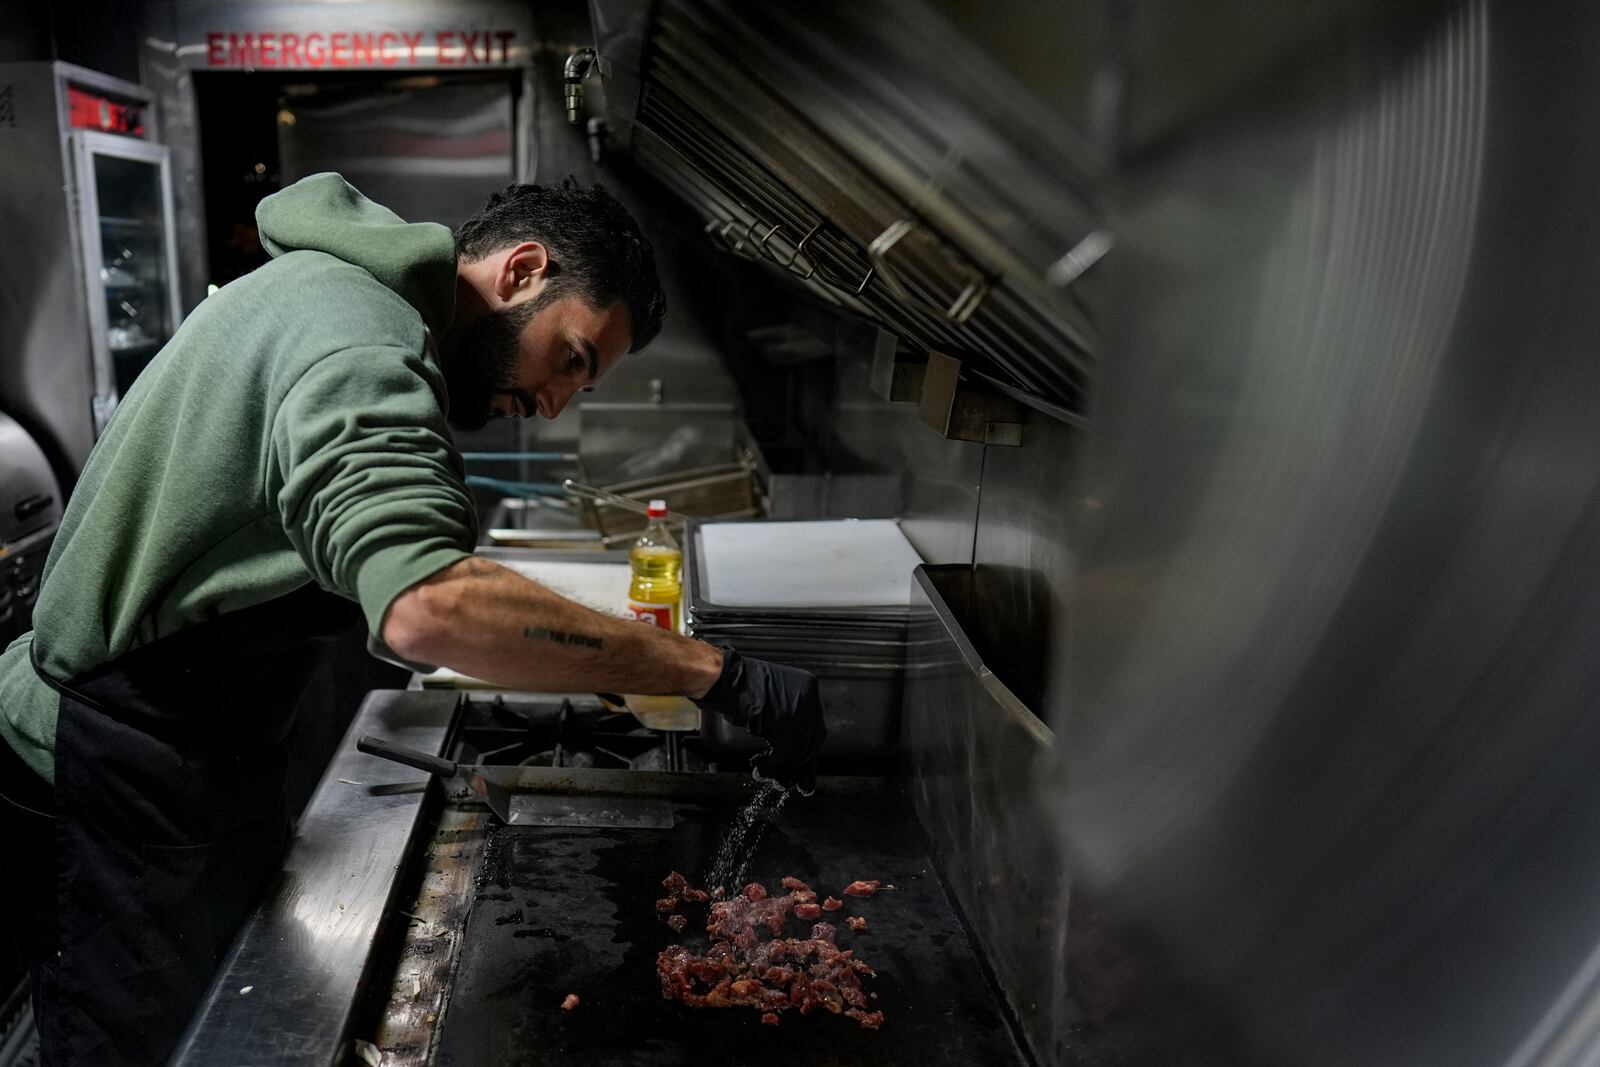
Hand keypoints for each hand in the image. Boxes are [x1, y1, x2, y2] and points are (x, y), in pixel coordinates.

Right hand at [691, 649, 825, 794]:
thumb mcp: (770, 700)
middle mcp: (809, 697)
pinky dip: (771, 767)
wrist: (723, 679)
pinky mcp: (788, 724)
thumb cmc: (737, 687)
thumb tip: (794, 751)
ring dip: (781, 770)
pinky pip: (785, 755)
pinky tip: (759, 771)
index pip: (814, 727)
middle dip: (799, 766)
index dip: (805, 751)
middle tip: (791, 783)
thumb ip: (786, 718)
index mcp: (808, 686)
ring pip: (799, 752)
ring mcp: (801, 710)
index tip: (802, 769)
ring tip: (766, 777)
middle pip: (811, 741)